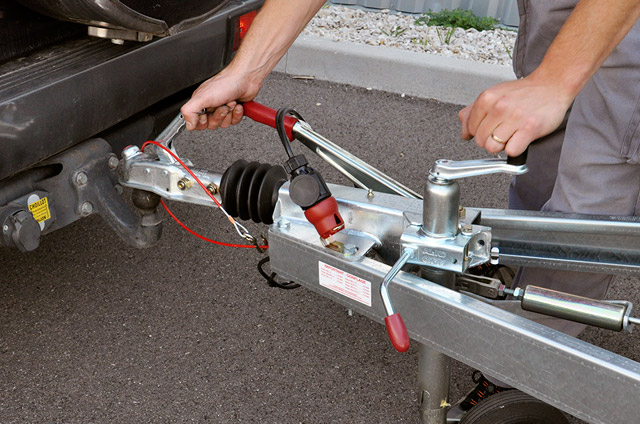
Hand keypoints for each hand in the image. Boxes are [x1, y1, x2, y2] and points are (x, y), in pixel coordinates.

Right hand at [180, 67, 261, 130]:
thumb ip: (190, 111)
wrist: (245, 78)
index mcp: (200, 103)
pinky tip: (237, 105)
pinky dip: (237, 114)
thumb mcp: (202, 97)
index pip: (197, 123)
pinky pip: (234, 121)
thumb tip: (188, 124)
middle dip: (218, 116)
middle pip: (212, 124)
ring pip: (224, 124)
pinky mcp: (234, 111)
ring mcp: (223, 109)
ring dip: (229, 114)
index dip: (203, 122)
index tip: (206, 115)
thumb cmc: (225, 82)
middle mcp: (211, 106)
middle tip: (221, 106)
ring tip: (230, 102)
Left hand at [458, 74, 572, 155]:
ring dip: (502, 145)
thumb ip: (473, 113)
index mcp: (486, 98)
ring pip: (493, 148)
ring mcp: (514, 117)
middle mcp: (499, 107)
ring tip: (512, 134)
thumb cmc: (523, 92)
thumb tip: (464, 133)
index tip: (490, 128)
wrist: (552, 85)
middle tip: (503, 131)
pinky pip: (511, 151)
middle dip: (490, 140)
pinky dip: (516, 148)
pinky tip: (520, 138)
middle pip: (480, 141)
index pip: (470, 129)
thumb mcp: (493, 96)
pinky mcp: (530, 128)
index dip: (479, 132)